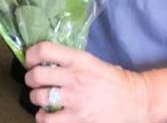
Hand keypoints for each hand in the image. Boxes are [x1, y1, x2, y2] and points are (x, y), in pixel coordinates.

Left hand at [24, 42, 153, 122]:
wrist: (136, 101)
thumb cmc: (113, 80)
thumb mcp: (91, 62)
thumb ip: (69, 60)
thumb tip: (44, 60)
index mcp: (78, 59)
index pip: (44, 49)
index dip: (31, 54)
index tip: (31, 60)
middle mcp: (74, 78)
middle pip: (36, 75)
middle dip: (30, 79)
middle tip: (35, 82)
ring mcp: (75, 100)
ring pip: (39, 97)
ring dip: (36, 99)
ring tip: (42, 99)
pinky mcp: (77, 119)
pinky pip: (47, 120)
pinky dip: (43, 117)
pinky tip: (48, 115)